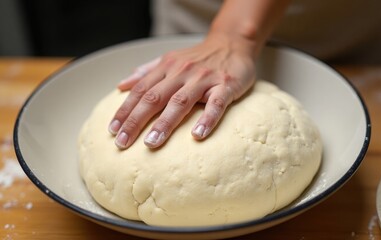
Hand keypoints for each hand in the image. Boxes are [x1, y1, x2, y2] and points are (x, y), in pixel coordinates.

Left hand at [109, 33, 256, 148]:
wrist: (233, 42)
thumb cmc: (199, 57)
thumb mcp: (171, 59)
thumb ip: (146, 72)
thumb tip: (121, 85)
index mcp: (167, 68)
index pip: (140, 90)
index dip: (125, 110)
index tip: (112, 130)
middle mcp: (182, 72)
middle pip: (154, 98)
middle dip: (136, 120)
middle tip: (122, 142)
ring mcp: (204, 79)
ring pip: (180, 102)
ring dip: (164, 123)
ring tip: (151, 142)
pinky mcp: (225, 86)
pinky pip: (216, 104)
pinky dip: (207, 119)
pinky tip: (197, 135)